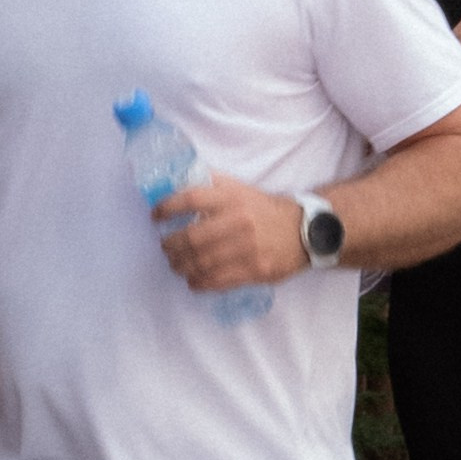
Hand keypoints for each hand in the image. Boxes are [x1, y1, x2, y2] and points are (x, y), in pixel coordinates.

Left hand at [153, 175, 311, 289]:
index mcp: (232, 198)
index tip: (156, 216)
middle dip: (171, 246)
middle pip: (192, 238)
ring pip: (202, 262)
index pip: (191, 199)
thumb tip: (179, 177)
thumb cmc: (264, 209)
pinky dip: (199, 282)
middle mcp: (238, 222)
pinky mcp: (255, 271)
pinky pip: (218, 281)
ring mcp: (247, 249)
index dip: (167, 208)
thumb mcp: (240, 189)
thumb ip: (213, 183)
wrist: (304, 231)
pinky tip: (192, 280)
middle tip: (165, 247)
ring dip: (181, 266)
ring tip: (175, 265)